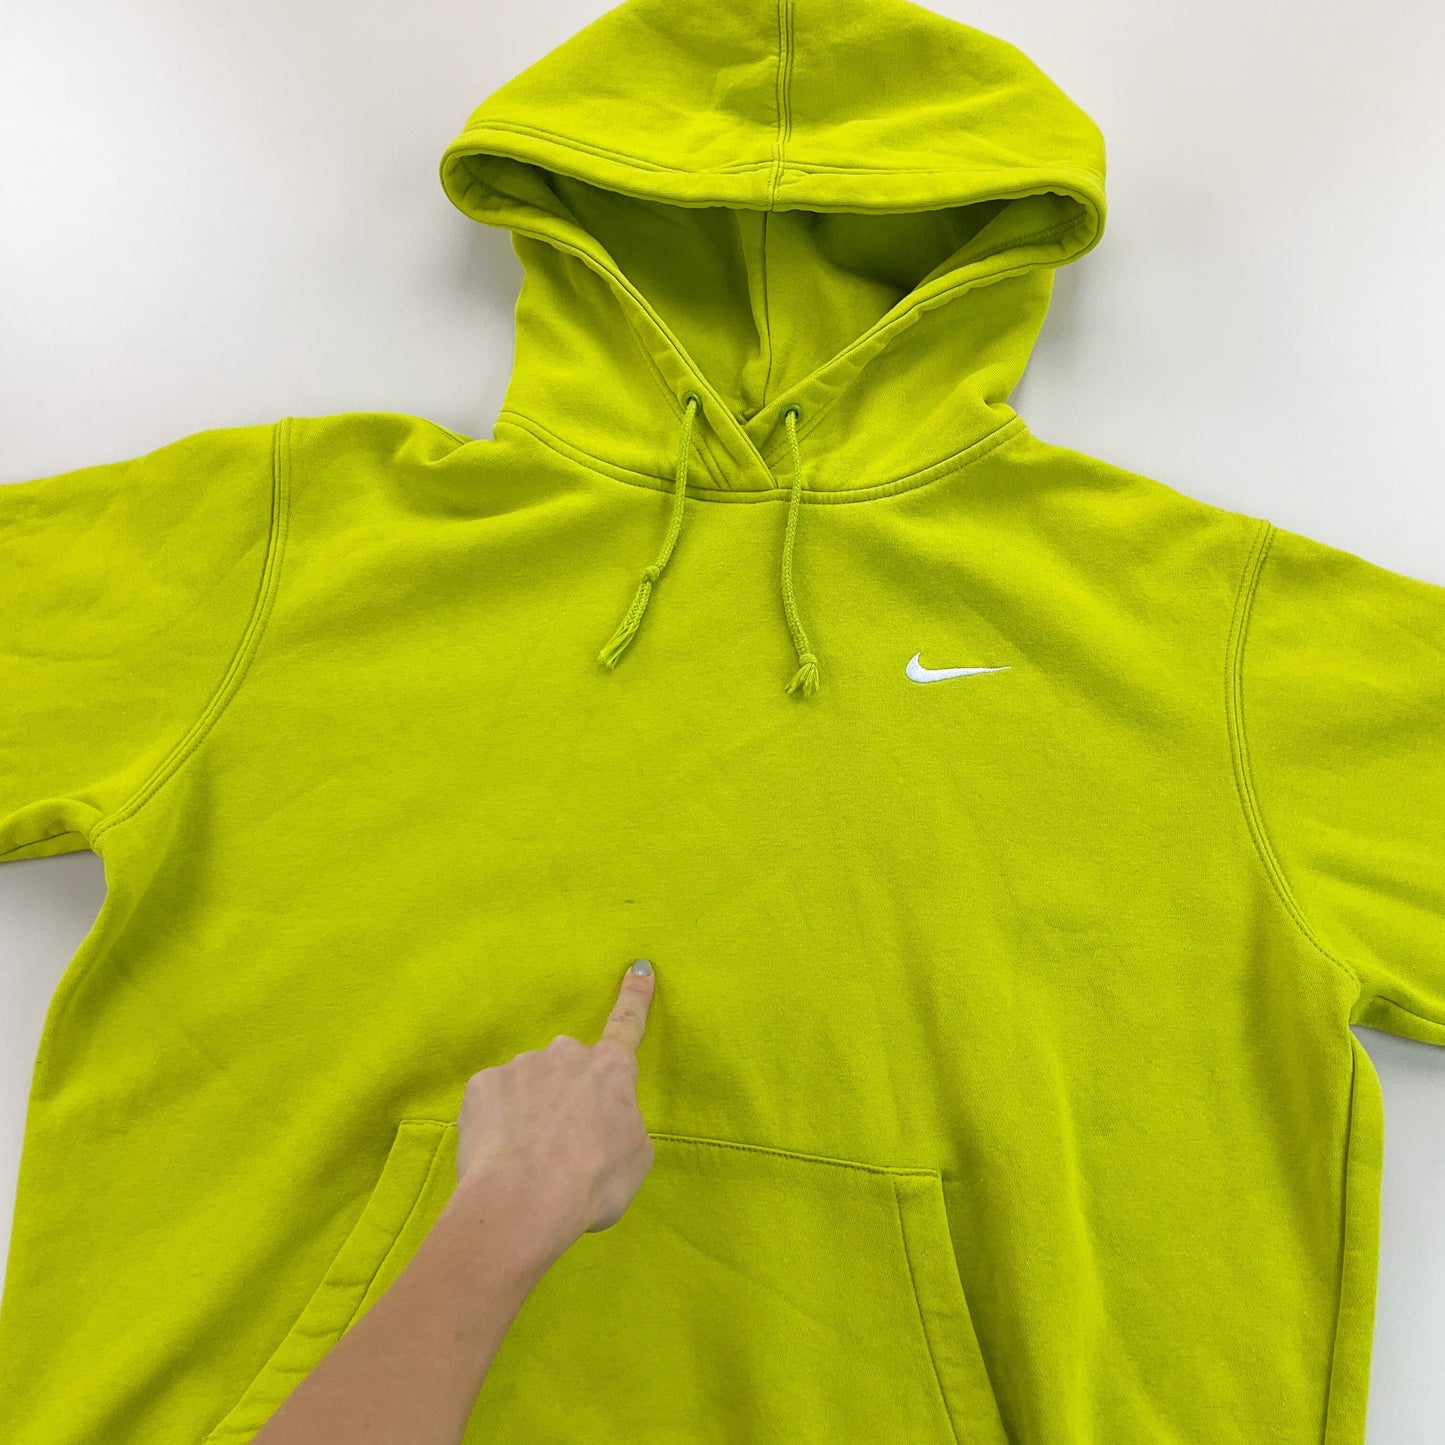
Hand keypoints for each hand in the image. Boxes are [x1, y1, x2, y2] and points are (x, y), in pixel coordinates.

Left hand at [452, 959, 657, 1252]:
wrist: (525, 1198)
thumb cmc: (593, 1181)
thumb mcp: (635, 1157)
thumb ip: (621, 1123)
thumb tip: (603, 1121)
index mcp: (611, 1070)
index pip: (628, 1024)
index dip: (635, 996)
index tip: (638, 968)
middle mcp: (566, 1054)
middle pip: (568, 1065)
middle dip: (565, 1092)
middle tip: (562, 1141)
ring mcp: (521, 1065)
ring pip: (528, 1084)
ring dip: (529, 1111)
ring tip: (527, 1159)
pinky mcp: (482, 1085)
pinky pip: (493, 1100)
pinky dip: (497, 1123)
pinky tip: (499, 1153)